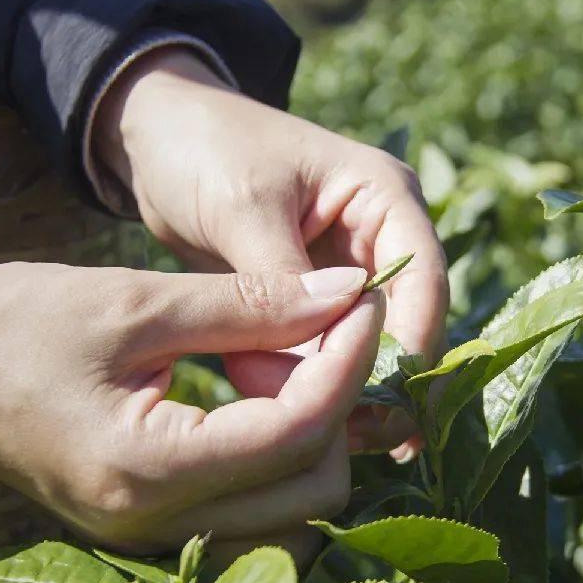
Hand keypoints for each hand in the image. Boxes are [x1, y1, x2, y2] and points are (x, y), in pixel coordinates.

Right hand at [0, 262, 381, 556]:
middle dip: (342, 404)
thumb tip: (344, 290)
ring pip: (294, 516)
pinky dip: (285, 461)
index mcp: (147, 470)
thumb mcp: (136, 302)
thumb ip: (249, 303)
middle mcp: (157, 525)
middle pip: (312, 487)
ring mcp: (155, 536)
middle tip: (335, 331)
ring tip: (311, 364)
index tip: (362, 300)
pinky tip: (275, 399)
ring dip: (320, 439)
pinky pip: (256, 515)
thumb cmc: (18, 322)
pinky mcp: (154, 522)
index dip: (347, 360)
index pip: (297, 429)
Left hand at [95, 47, 448, 458]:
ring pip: (368, 343)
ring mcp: (346, 268)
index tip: (387, 406)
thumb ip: (277, 286)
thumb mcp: (243, 208)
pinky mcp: (312, 295)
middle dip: (382, 379)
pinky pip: (327, 347)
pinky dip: (313, 380)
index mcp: (382, 195)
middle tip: (354, 441)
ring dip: (347, 388)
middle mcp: (379, 235)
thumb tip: (303, 372)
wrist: (159, 141)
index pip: (423, 279)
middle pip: (407, 320)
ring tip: (321, 439)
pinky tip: (293, 416)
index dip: (412, 346)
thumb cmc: (203, 149)